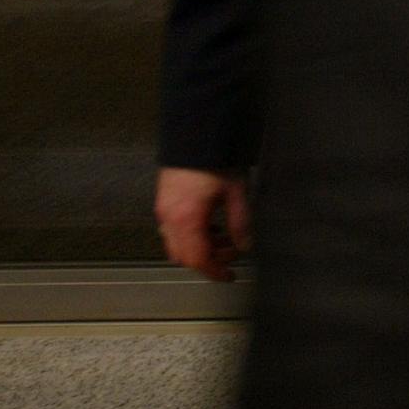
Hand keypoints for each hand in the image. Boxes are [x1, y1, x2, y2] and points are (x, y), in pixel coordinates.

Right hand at [155, 167, 250, 281]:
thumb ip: (240, 222)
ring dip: (201, 246)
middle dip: (209, 259)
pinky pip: (173, 229)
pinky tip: (211, 222)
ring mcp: (163, 209)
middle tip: (232, 250)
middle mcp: (169, 218)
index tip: (229, 276)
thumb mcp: (236, 191)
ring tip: (225, 233)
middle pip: (184, 255)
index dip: (213, 271)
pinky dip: (192, 234)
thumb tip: (245, 245)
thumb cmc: (215, 159)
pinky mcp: (164, 200)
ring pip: (177, 243)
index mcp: (186, 219)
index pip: (197, 259)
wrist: (195, 132)